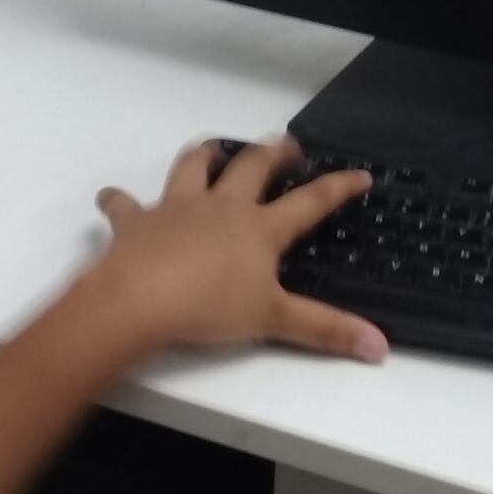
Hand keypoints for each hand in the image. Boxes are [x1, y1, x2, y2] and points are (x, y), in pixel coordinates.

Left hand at [83, 137, 387, 363]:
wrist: (138, 302)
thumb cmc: (209, 308)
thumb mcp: (274, 321)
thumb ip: (325, 330)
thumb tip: (379, 346)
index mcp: (259, 229)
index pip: (310, 202)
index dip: (338, 187)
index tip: (359, 175)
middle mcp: (220, 208)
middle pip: (252, 167)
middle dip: (274, 153)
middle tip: (286, 147)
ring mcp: (176, 208)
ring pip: (192, 167)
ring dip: (205, 154)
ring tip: (214, 148)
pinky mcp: (135, 221)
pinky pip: (123, 204)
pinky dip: (118, 200)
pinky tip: (113, 198)